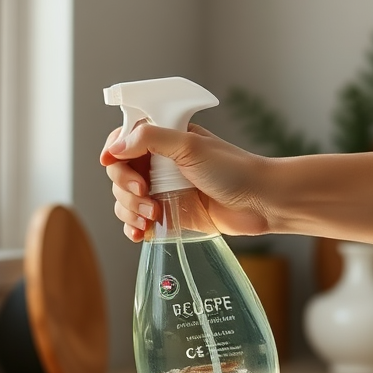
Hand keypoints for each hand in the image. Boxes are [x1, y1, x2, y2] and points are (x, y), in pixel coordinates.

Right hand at [100, 122, 273, 241]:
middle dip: (125, 188)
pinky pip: (137, 221)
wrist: (260, 202)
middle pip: (119, 174)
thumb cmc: (233, 169)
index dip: (114, 154)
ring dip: (130, 210)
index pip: (122, 141)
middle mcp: (158, 163)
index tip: (111, 163)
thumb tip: (115, 148)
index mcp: (163, 139)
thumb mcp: (190, 146)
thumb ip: (150, 139)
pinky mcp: (167, 214)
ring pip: (124, 200)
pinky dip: (133, 227)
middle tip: (145, 195)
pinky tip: (140, 233)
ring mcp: (161, 190)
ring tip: (153, 215)